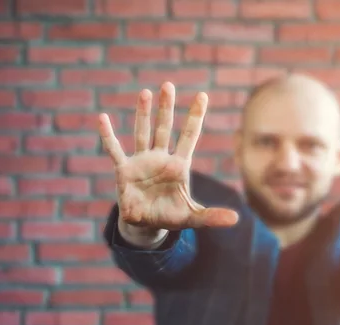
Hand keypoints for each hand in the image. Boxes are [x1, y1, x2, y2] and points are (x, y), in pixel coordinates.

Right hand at [98, 82, 238, 233]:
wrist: (146, 225)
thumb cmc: (169, 216)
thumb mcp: (193, 217)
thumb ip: (212, 216)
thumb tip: (236, 219)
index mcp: (179, 166)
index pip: (190, 136)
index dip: (195, 116)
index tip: (202, 95)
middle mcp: (160, 159)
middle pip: (165, 128)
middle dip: (167, 108)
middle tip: (168, 85)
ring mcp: (142, 162)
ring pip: (143, 133)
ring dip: (143, 114)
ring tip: (145, 93)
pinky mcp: (123, 171)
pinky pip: (114, 150)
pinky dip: (108, 135)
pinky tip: (102, 118)